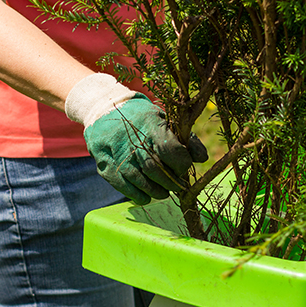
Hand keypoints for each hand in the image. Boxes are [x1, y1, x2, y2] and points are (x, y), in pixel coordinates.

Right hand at [66, 74, 207, 203]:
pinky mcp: (103, 163)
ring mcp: (114, 151)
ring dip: (155, 191)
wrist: (104, 109)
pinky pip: (122, 185)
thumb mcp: (165, 120)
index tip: (184, 169)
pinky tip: (146, 197)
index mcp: (149, 123)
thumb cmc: (142, 118)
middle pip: (154, 167)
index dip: (181, 164)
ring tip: (163, 193)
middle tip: (177, 187)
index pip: (169, 149)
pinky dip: (136, 195)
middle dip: (170, 182)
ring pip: (138, 178)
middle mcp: (130, 137)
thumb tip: (202, 158)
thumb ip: (185, 138)